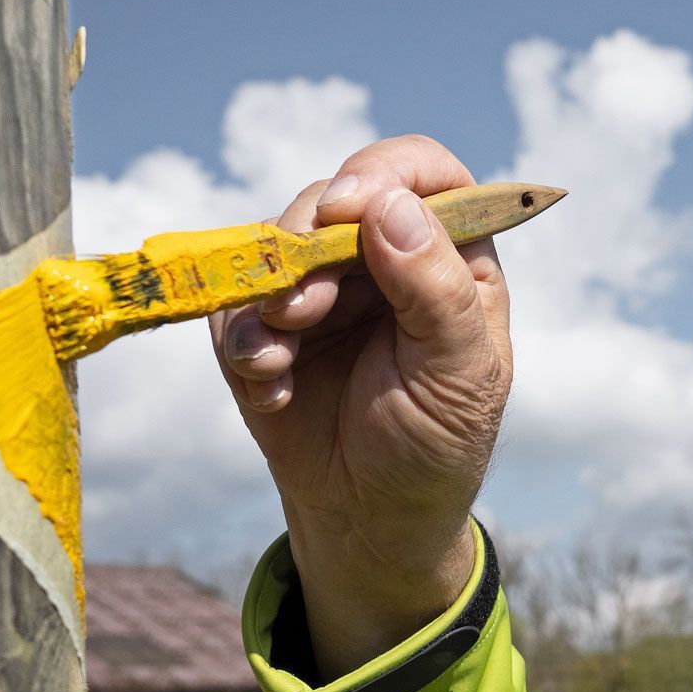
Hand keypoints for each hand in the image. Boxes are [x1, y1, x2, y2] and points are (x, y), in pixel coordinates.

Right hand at [211, 135, 511, 676]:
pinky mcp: (265, 325)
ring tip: (285, 357)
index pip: (426, 174)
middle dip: (310, 243)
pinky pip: (232, 303)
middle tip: (309, 309)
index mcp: (449, 258)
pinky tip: (273, 389)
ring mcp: (320, 286)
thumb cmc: (436, 444)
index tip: (350, 210)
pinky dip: (244, 343)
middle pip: (335, 196)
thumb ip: (436, 291)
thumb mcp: (460, 376)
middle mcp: (383, 259)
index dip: (386, 173)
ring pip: (275, 241)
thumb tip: (391, 208)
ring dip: (271, 295)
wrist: (373, 518)